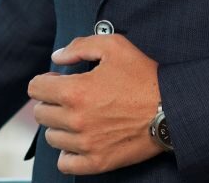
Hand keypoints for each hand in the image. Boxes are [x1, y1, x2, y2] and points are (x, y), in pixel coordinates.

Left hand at [27, 33, 164, 174]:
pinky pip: (65, 163)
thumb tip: (57, 57)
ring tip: (78, 117)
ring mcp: (86, 144)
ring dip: (60, 126)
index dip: (45, 81)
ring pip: (51, 137)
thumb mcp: (114, 47)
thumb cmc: (144, 76)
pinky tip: (79, 140)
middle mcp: (75, 120)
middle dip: (51, 102)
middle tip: (70, 98)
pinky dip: (68, 153)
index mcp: (75, 91)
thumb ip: (80, 46)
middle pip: (41, 113)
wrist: (172, 109)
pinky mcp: (97, 162)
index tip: (57, 81)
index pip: (35, 89)